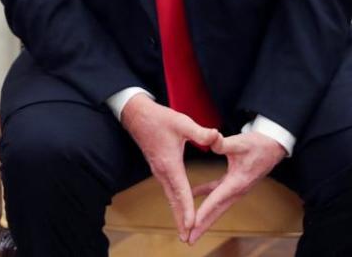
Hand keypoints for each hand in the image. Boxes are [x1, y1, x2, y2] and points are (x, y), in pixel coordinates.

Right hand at [120, 95, 220, 241]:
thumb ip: (200, 132)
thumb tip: (217, 137)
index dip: (187, 208)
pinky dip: (174, 202)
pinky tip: (179, 207)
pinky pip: (168, 190)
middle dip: (180, 219)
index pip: (181, 191)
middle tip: (186, 238)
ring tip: (184, 229)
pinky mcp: (158, 168)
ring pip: (169, 196)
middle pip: (173, 200)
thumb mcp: (181, 122)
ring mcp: (159, 171)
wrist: (136, 115)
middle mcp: (162, 171)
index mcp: (170, 163)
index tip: (192, 224)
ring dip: (177, 213)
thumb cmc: (159, 118)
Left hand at [187, 131, 285, 243]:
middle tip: (188, 240)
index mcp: (237, 182)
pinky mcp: (233, 182)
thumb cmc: (259, 144)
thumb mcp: (241, 142)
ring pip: (216, 206)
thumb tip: (211, 141)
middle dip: (202, 226)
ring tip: (190, 229)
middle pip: (216, 211)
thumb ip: (223, 144)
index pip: (216, 200)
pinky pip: (215, 193)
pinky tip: (191, 195)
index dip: (203, 212)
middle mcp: (236, 189)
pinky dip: (203, 196)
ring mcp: (235, 188)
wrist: (273, 145)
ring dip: (203, 217)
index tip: (192, 224)